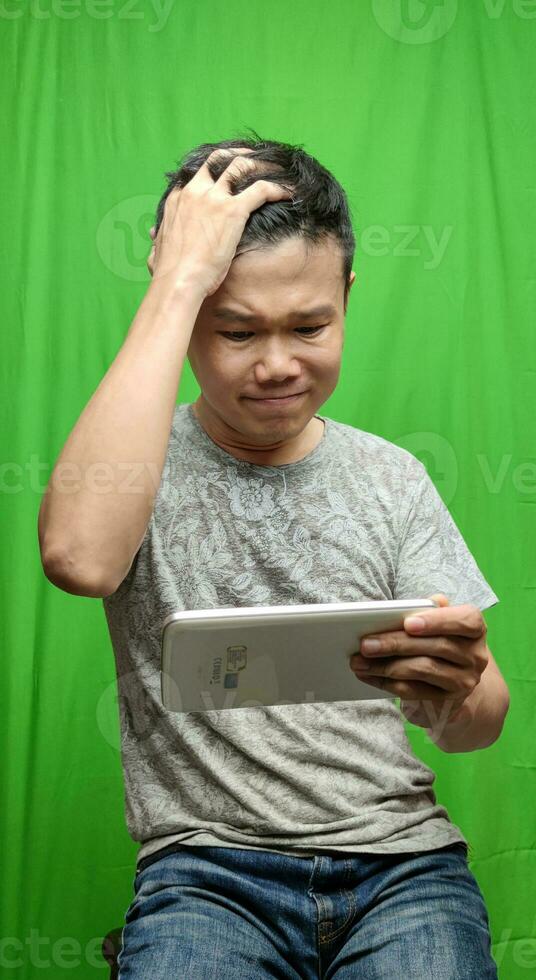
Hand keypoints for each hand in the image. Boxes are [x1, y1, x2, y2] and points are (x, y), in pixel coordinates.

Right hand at [147, 147, 293, 297]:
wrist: (178, 280)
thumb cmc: (168, 272)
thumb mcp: (157, 249)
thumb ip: (157, 238)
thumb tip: (153, 234)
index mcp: (178, 199)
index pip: (197, 172)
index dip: (214, 168)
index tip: (226, 171)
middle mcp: (195, 191)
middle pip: (218, 159)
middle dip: (237, 155)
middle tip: (252, 159)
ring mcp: (214, 198)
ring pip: (241, 166)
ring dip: (260, 165)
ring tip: (275, 168)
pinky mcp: (233, 210)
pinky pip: (262, 189)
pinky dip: (278, 188)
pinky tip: (289, 193)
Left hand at [349, 594, 488, 728]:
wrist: (454, 679)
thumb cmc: (438, 640)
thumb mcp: (438, 622)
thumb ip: (429, 610)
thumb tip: (415, 604)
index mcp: (474, 628)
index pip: (466, 621)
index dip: (438, 621)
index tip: (408, 623)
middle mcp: (475, 655)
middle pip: (435, 646)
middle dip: (396, 644)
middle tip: (365, 644)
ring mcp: (465, 680)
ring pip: (422, 669)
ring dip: (385, 666)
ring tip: (359, 661)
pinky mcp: (448, 700)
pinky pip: (414, 690)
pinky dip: (387, 683)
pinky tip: (368, 676)